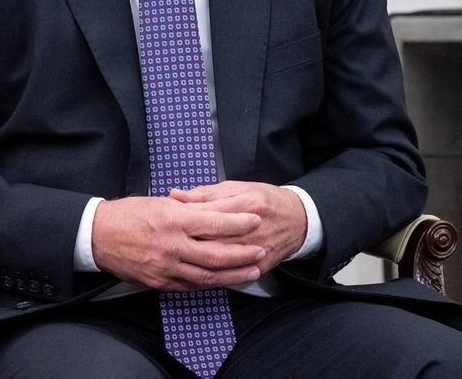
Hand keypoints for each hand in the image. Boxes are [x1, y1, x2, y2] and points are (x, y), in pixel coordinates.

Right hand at [91, 195, 264, 290]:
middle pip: (217, 254)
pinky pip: (191, 286)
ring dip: (233, 275)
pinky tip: (223, 280)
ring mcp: (166, 267)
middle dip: (243, 254)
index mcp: (173, 220)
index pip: (215, 222)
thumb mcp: (162, 203)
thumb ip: (190, 207)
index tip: (256, 220)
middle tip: (260, 250)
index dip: (239, 223)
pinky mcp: (159, 282)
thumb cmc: (129, 214)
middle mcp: (172, 246)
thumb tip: (218, 207)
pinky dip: (210, 284)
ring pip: (207, 275)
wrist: (99, 235)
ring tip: (251, 270)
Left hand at [170, 181, 307, 274]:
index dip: (183, 218)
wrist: (297, 219)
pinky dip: (214, 274)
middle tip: (164, 244)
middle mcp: (252, 227)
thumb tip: (176, 195)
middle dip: (186, 242)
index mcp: (246, 202)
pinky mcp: (260, 265)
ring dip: (196, 260)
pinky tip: (197, 273)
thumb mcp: (237, 187)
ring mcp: (257, 248)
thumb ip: (205, 193)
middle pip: (212, 238)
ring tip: (175, 259)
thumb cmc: (265, 200)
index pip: (208, 213)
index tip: (165, 221)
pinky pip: (233, 274)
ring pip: (220, 258)